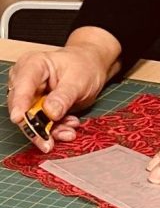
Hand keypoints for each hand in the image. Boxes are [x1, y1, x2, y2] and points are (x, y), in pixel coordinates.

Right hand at [6, 27, 120, 151]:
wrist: (91, 68)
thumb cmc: (84, 66)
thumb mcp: (79, 79)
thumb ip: (64, 96)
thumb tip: (50, 113)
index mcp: (33, 65)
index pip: (22, 85)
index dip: (19, 102)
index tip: (19, 118)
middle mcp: (26, 82)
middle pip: (22, 108)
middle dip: (36, 127)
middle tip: (48, 142)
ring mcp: (30, 97)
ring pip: (31, 121)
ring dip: (49, 132)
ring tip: (69, 133)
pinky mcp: (37, 111)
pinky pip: (42, 126)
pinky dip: (55, 131)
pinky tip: (69, 129)